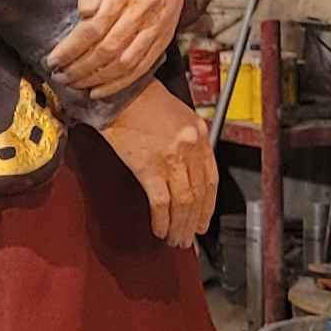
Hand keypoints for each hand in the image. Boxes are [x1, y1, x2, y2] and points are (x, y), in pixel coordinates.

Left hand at [50, 0, 197, 97]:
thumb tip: (83, 14)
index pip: (95, 26)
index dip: (72, 48)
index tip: (53, 60)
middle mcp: (143, 10)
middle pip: (108, 48)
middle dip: (80, 68)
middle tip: (60, 76)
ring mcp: (156, 28)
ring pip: (125, 63)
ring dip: (97, 79)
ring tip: (75, 84)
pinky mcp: (163, 41)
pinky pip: (141, 68)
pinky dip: (119, 84)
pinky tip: (99, 91)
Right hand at [98, 81, 218, 245]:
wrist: (119, 91)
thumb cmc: (143, 100)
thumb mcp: (178, 115)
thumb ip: (189, 140)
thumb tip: (189, 171)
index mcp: (199, 134)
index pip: (210, 180)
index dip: (208, 206)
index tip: (203, 221)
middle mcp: (190, 147)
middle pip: (198, 195)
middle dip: (193, 221)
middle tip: (188, 238)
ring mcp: (170, 158)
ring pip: (183, 203)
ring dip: (179, 225)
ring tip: (174, 239)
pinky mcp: (148, 166)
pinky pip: (160, 202)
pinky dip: (162, 220)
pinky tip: (159, 229)